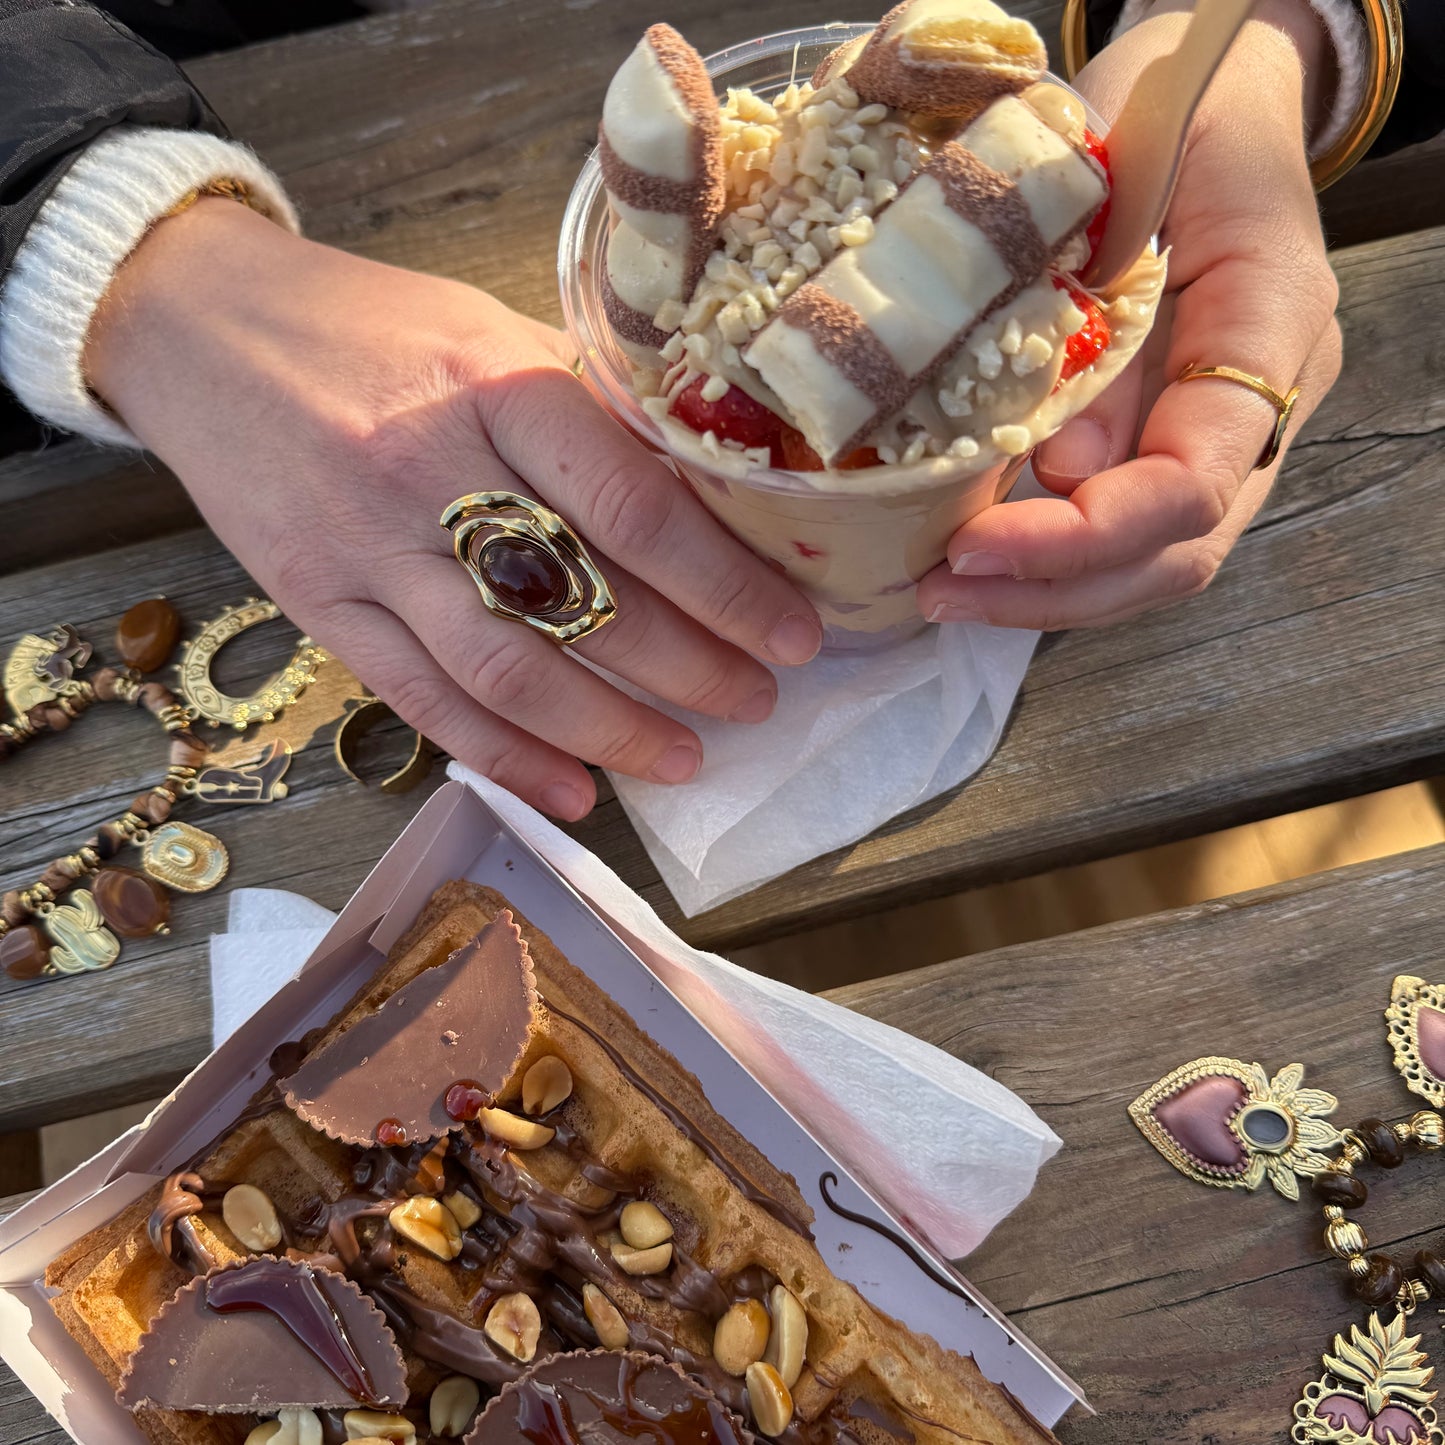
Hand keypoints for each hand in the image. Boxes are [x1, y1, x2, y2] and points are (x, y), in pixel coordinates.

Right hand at [85, 200, 821, 817]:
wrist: (198, 328)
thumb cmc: (370, 324)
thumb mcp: (489, 329)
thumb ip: (586, 409)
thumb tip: (708, 493)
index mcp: (494, 386)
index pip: (635, 509)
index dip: (727, 587)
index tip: (792, 635)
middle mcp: (429, 473)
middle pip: (582, 603)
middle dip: (689, 669)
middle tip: (757, 703)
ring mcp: (366, 550)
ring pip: (506, 672)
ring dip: (609, 730)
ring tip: (686, 759)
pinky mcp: (319, 606)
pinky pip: (420, 702)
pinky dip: (504, 757)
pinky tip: (573, 791)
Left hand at [918, 0, 1342, 630]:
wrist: (1207, 97)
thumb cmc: (1164, 109)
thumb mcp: (1114, 180)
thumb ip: (1099, 318)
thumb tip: (1061, 471)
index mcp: (1273, 316)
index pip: (1193, 480)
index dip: (1084, 534)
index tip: (972, 545)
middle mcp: (1273, 396)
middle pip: (1181, 550)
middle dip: (1054, 590)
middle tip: (938, 592)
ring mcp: (1238, 429)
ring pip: (1161, 561)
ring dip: (1051, 594)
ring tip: (944, 591)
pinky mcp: (1184, 437)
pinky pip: (1133, 528)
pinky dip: (1058, 559)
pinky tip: (981, 560)